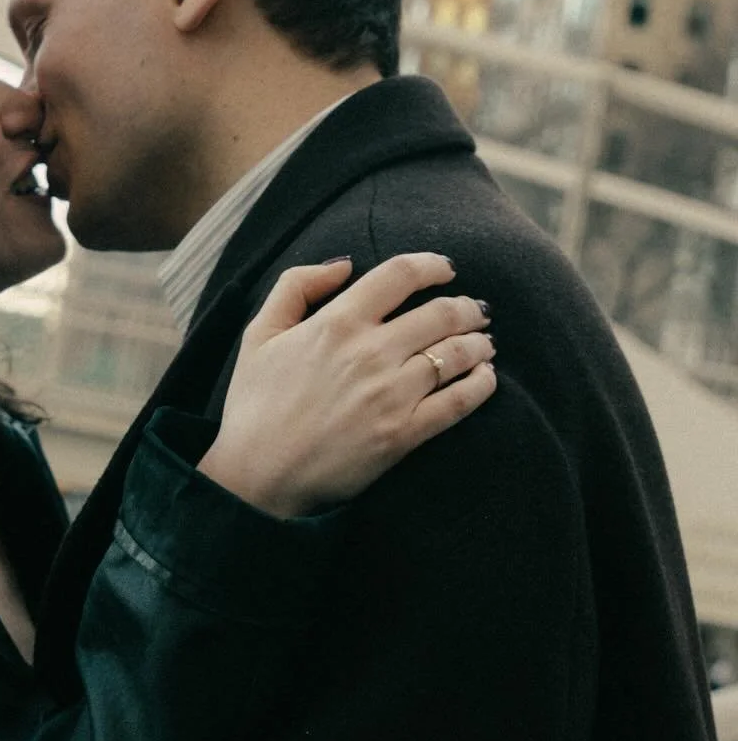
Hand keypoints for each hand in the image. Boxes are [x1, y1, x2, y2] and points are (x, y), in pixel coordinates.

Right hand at [199, 253, 496, 515]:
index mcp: (336, 323)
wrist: (257, 477)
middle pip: (442, 312)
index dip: (432, 264)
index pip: (401, 274)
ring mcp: (391, 395)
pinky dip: (482, 384)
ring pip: (458, 353)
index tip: (446, 269)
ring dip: (479, 343)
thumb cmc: (254, 406)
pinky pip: (459, 402)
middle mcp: (369, 353)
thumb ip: (295, 286)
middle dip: (468, 307)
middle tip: (476, 311)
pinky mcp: (403, 435)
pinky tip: (487, 378)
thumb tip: (344, 264)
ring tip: (484, 343)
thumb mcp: (258, 335)